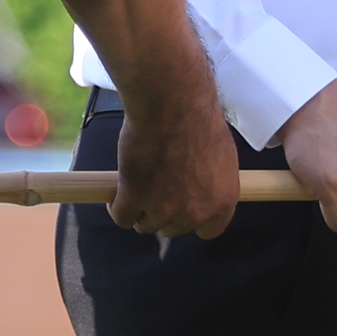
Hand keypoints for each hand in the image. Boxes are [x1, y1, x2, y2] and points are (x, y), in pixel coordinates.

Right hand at [108, 82, 241, 241]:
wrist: (172, 106)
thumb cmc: (197, 119)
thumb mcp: (219, 155)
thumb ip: (210, 179)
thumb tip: (200, 183)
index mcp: (221, 200)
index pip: (210, 230)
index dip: (193, 221)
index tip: (182, 211)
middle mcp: (195, 211)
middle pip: (173, 229)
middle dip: (162, 214)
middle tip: (153, 194)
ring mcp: (164, 208)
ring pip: (145, 225)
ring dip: (138, 212)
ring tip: (132, 191)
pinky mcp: (134, 198)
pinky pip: (122, 217)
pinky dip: (116, 207)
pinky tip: (115, 196)